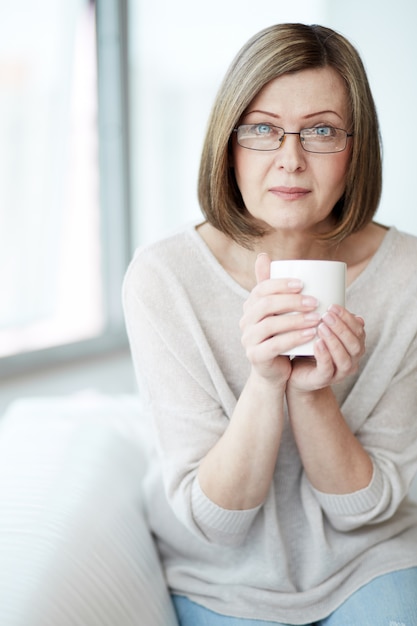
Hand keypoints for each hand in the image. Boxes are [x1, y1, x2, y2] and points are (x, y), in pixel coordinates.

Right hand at [240, 253, 320, 382]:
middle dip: (291, 301)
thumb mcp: (277, 310)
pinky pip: (274, 345)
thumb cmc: (281, 335)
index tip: (303, 284)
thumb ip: (272, 285)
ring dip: (295, 320)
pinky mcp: (255, 357)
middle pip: (265, 305)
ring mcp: (248, 340)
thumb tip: (262, 255)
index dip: (280, 284)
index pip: (261, 289)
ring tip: (316, 318)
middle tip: (314, 301)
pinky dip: (293, 339)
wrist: (276, 370)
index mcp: (250, 306)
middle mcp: (245, 321)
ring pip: (269, 325)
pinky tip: (310, 335)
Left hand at [289, 304, 365, 390]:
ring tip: (321, 327)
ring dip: (334, 340)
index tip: (332, 305)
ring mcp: (339, 373)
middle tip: (326, 315)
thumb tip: (332, 296)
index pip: (359, 331)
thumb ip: (328, 318)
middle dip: (342, 328)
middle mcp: (351, 360)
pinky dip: (324, 355)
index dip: (348, 318)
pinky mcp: (324, 380)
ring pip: (344, 358)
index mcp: (354, 346)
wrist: (296, 374)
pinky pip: (327, 368)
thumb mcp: (320, 330)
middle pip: (354, 344)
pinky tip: (317, 343)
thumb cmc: (309, 348)